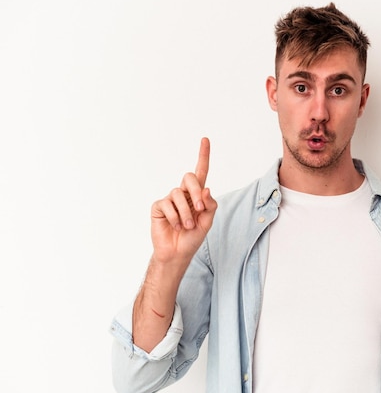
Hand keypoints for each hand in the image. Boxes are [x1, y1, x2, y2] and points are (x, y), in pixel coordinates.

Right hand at [150, 137, 217, 266]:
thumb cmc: (193, 237)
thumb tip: (207, 188)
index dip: (203, 155)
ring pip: (178, 194)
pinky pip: (167, 205)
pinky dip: (174, 218)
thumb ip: (210, 205)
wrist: (178, 253)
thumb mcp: (207, 222)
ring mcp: (170, 199)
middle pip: (190, 177)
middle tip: (199, 208)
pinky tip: (175, 226)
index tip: (205, 139)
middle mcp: (183, 194)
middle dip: (196, 192)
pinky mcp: (158, 206)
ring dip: (186, 213)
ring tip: (187, 226)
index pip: (201, 172)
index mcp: (197, 195)